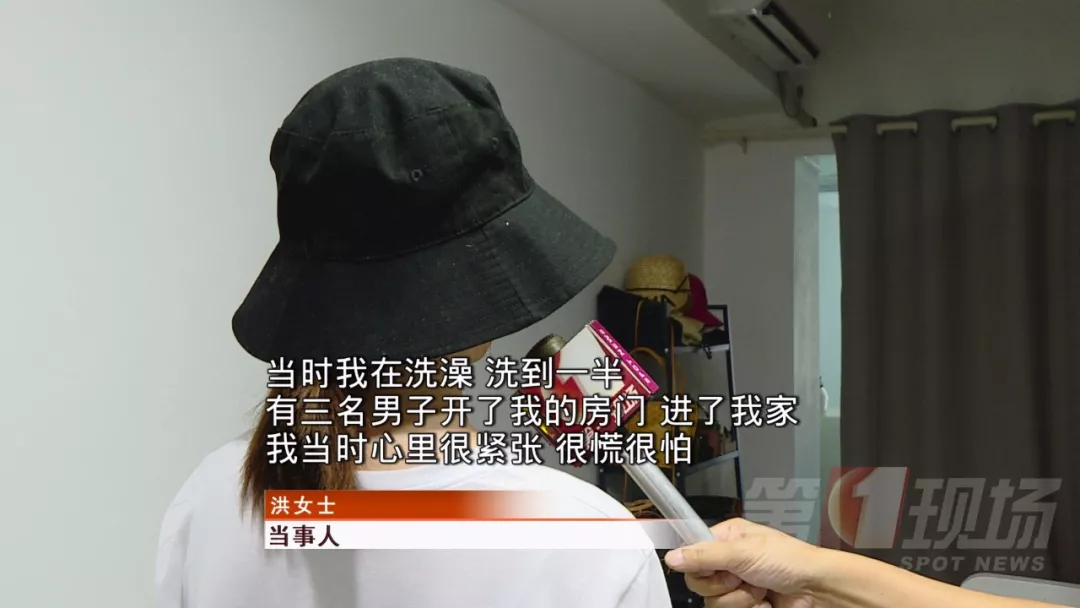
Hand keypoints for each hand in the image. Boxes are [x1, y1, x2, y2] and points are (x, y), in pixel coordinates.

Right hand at [663, 518, 821, 607]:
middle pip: (699, 582)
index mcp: (725, 539)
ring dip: (739, 600)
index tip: (713, 568)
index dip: (699, 565)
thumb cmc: (788, 560)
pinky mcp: (745, 605)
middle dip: (723, 585)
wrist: (816, 589)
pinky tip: (765, 603)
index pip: (691, 553)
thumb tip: (672, 557)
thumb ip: (705, 555)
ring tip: (760, 591)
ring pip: (713, 602)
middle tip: (742, 577)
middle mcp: (728, 561)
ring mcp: (736, 585)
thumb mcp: (743, 552)